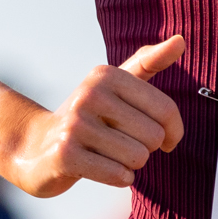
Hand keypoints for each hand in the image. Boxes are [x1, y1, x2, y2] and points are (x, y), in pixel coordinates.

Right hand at [3, 37, 185, 196]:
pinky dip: (118, 178)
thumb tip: (181, 40)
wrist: (36, 147)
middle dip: (145, 149)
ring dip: (129, 165)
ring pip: (137, 158)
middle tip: (121, 144)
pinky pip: (118, 175)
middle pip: (153, 136)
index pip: (165, 110)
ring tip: (107, 155)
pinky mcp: (65, 154)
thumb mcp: (115, 86)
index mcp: (105, 74)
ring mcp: (75, 124)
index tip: (164, 138)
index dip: (173, 132)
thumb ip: (148, 62)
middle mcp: (89, 94)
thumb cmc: (88, 117)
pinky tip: (100, 168)